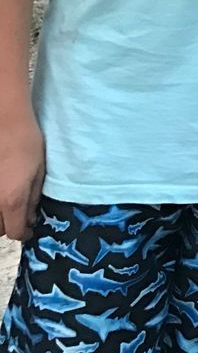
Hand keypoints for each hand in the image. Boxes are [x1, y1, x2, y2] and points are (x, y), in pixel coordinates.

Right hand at [0, 114, 44, 241]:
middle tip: (19, 214)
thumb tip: (30, 218)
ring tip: (7, 203)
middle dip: (10, 226)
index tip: (29, 228)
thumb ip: (33, 198)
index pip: (15, 233)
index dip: (24, 233)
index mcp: (12, 200)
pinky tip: (1, 190)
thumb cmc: (26, 141)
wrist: (4, 119)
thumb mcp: (39, 171)